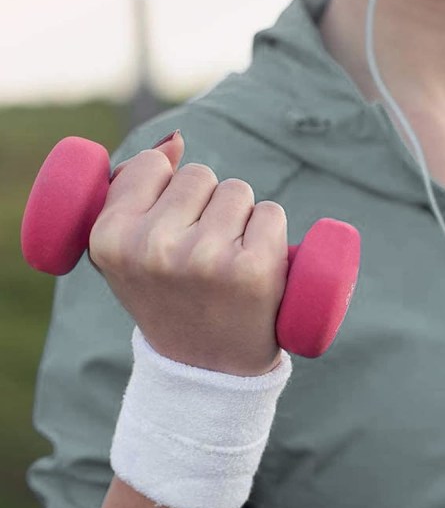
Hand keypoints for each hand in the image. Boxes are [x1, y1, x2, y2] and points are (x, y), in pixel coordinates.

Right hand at [89, 131, 287, 375]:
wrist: (208, 368)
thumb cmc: (171, 300)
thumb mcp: (132, 252)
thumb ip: (137, 192)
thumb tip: (175, 139)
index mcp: (110, 239)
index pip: (152, 165)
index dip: (169, 191)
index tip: (171, 228)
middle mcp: (154, 247)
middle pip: (199, 174)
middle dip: (207, 205)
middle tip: (202, 254)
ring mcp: (204, 258)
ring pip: (237, 191)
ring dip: (240, 218)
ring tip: (227, 262)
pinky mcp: (253, 268)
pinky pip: (271, 213)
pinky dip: (270, 232)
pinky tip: (255, 268)